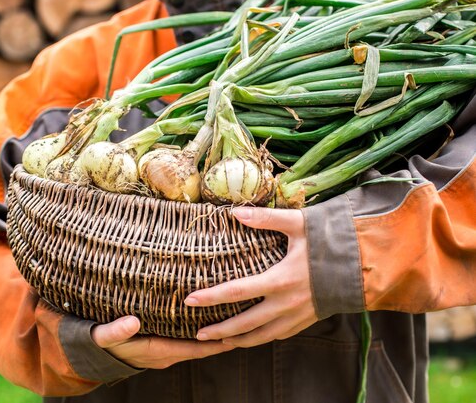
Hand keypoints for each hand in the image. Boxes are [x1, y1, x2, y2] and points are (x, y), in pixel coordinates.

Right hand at [91, 316, 234, 368]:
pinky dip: (200, 332)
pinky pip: (186, 340)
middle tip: (246, 324)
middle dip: (222, 338)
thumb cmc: (99, 342)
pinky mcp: (161, 344)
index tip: (234, 335)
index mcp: (156, 350)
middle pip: (201, 348)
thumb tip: (132, 322)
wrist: (90, 353)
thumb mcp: (103, 336)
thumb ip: (116, 331)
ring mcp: (164, 350)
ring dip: (214, 336)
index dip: (213, 344)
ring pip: (196, 344)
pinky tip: (210, 319)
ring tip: (235, 320)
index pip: (192, 349)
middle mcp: (165, 353)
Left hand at [184, 207, 317, 347]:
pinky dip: (259, 339)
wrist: (364, 265)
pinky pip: (277, 335)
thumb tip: (235, 212)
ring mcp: (296, 316)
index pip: (236, 291)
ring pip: (261, 337)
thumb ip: (266, 219)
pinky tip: (249, 337)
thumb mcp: (298, 225)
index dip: (211, 297)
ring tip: (218, 342)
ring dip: (237, 341)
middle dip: (219, 331)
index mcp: (280, 279)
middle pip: (244, 324)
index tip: (189, 300)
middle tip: (197, 334)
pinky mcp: (305, 321)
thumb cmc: (329, 242)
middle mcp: (286, 304)